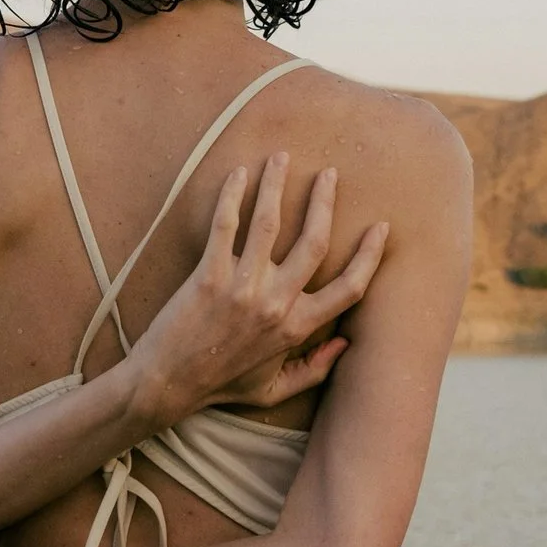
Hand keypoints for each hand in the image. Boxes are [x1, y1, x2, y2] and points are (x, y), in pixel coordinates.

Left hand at [128, 151, 387, 422]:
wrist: (167, 383)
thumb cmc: (221, 385)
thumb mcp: (274, 388)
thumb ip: (315, 370)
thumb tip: (345, 342)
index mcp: (297, 328)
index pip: (349, 288)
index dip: (370, 255)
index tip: (379, 227)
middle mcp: (276, 303)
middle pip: (315, 241)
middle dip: (325, 200)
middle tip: (328, 173)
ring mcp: (242, 287)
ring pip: (269, 222)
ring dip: (277, 184)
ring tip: (280, 157)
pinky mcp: (208, 275)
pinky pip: (225, 224)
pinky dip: (233, 194)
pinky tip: (238, 173)